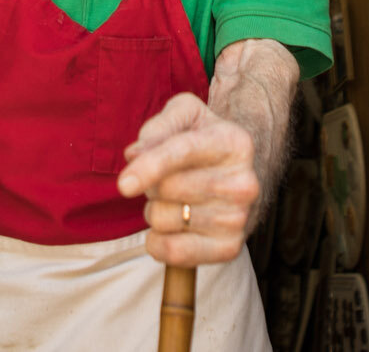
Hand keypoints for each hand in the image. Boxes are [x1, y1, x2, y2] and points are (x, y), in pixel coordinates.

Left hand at [116, 91, 260, 265]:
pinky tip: (171, 228)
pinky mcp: (230, 248)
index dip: (150, 167)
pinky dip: (157, 242)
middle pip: (168, 188)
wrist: (230, 176)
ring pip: (164, 219)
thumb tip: (134, 154)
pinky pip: (173, 252)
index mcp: (235, 142)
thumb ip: (158, 126)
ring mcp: (239, 218)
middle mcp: (244, 182)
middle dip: (151, 183)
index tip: (123, 185)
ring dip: (154, 210)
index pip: (184, 152)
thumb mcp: (183, 115)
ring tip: (174, 201)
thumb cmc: (200, 140)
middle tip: (166, 179)